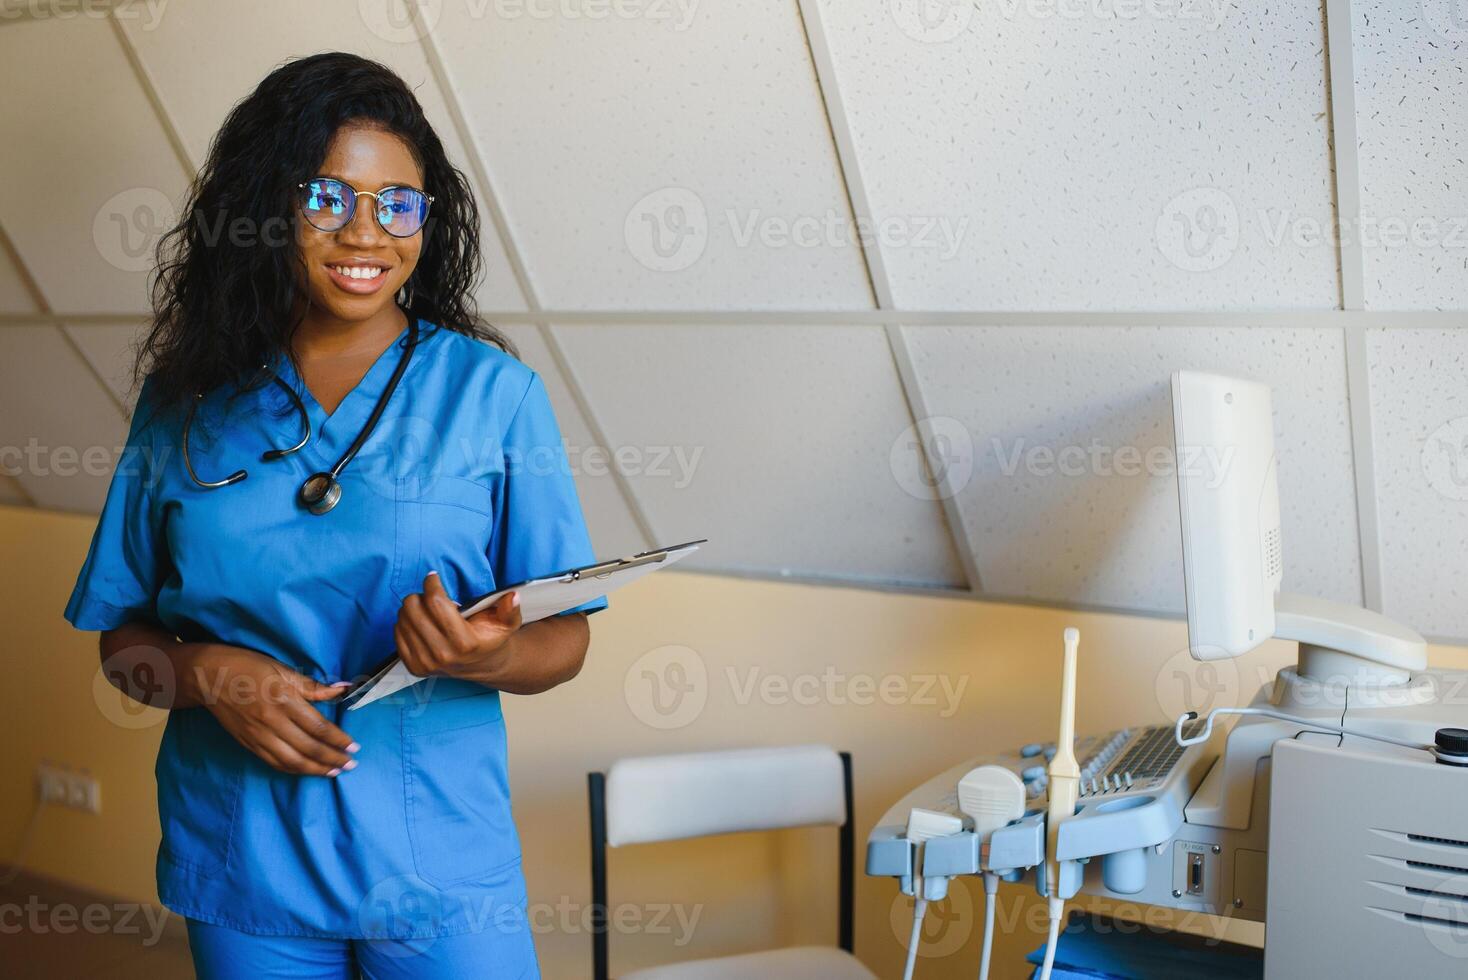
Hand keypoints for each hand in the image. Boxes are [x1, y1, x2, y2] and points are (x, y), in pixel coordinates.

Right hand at [184, 643, 359, 776]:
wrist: (209, 677)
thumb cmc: (249, 668)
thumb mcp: (283, 670)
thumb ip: (313, 686)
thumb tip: (343, 689)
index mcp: (284, 700)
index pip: (318, 727)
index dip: (338, 740)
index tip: (353, 747)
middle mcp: (272, 722)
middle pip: (308, 748)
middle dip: (332, 759)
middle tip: (350, 764)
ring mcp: (258, 736)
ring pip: (292, 761)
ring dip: (315, 769)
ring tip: (334, 772)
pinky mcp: (248, 744)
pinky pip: (274, 762)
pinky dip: (293, 769)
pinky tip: (306, 770)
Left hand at [395, 571, 522, 680]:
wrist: (483, 666)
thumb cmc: (491, 638)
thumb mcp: (507, 623)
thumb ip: (510, 609)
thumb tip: (512, 596)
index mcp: (464, 642)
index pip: (436, 603)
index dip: (432, 584)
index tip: (433, 577)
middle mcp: (443, 655)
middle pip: (414, 609)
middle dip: (420, 595)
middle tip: (431, 596)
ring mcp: (426, 663)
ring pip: (403, 619)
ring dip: (413, 608)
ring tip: (428, 610)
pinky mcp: (413, 666)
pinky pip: (397, 633)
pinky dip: (405, 622)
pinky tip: (420, 622)